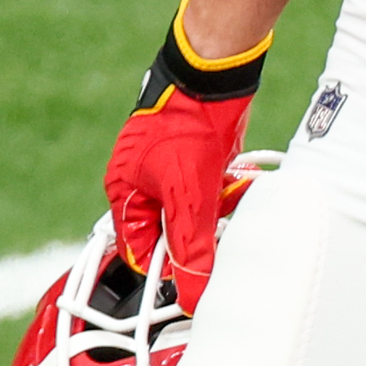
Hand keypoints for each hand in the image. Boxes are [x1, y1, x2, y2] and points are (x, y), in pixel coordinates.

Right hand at [101, 0, 269, 311]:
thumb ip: (190, 248)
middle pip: (170, 234)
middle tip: (222, 244)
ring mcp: (169, 168)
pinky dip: (226, 193)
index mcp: (125, 192)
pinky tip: (241, 184)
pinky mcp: (195, 156)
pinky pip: (210, 190)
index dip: (165, 273)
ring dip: (216, 214)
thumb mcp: (189, 196)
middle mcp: (142, 182)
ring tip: (232, 203)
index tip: (194, 286)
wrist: (215, 70)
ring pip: (194, 212)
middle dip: (198, 240)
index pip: (138, 253)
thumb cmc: (187, 124)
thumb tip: (192, 295)